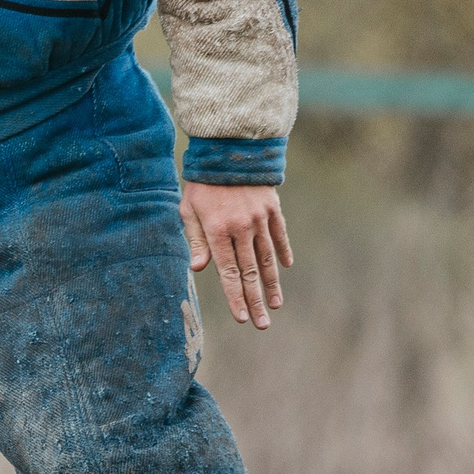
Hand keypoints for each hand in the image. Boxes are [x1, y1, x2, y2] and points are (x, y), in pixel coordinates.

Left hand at [181, 181, 291, 329]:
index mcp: (218, 231)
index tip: (242, 317)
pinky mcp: (272, 208)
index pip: (228, 273)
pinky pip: (279, 235)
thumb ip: (195, 239)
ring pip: (267, 258)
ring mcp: (260, 219)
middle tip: (262, 324)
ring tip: (276, 304)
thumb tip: (197, 269)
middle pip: (250, 273)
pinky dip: (283, 252)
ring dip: (272, 284)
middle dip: (256, 301)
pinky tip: (285, 268)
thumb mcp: (188, 209)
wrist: (228, 149)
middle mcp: (241, 228)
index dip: (235, 297)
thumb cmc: (201, 183)